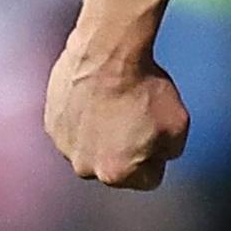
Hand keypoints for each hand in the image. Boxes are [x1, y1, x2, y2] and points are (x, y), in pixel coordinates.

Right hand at [44, 39, 190, 190]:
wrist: (107, 51)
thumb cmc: (143, 86)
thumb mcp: (178, 126)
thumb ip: (170, 151)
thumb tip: (159, 154)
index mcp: (115, 173)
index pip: (148, 179)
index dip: (157, 155)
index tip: (156, 131)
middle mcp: (84, 166)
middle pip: (114, 165)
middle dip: (125, 148)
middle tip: (134, 115)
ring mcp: (64, 144)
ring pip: (91, 147)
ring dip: (101, 132)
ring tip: (113, 102)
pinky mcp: (52, 121)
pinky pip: (73, 127)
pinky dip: (83, 116)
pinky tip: (95, 95)